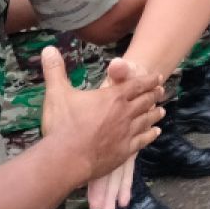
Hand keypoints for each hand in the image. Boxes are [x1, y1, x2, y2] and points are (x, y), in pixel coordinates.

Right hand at [40, 49, 163, 189]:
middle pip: (145, 101)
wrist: (67, 159)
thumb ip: (55, 70)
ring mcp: (127, 133)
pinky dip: (151, 135)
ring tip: (162, 111)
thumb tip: (48, 49)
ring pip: (147, 120)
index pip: (137, 85)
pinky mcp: (125, 151)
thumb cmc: (63, 125)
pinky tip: (155, 133)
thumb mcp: (57, 93)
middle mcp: (125, 113)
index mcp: (113, 97)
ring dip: (155, 114)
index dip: (148, 80)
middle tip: (162, 91)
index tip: (158, 77)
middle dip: (154, 94)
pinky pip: (143, 140)